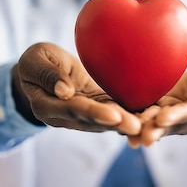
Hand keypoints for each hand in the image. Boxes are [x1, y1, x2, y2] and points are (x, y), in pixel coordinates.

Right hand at [12, 42, 140, 134]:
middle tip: (137, 125)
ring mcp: (84, 114)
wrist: (42, 68)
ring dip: (128, 122)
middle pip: (94, 121)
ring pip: (108, 120)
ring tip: (149, 123)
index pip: (74, 110)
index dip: (94, 113)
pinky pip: (115, 110)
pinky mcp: (97, 106)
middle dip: (116, 123)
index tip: (113, 115)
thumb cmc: (35, 61)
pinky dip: (132, 112)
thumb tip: (65, 92)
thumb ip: (48, 75)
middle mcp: (67, 117)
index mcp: (48, 106)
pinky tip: (151, 112)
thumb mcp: (34, 61)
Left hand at [131, 49, 186, 146]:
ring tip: (125, 130)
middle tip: (140, 135)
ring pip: (159, 121)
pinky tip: (118, 115)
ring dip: (143, 126)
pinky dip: (136, 113)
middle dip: (157, 129)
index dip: (180, 116)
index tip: (164, 117)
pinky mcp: (168, 106)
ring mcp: (180, 114)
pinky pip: (151, 110)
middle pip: (175, 125)